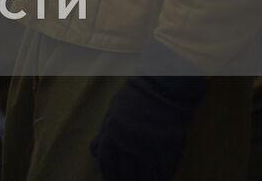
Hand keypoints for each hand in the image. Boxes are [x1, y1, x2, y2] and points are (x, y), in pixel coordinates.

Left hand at [91, 40, 207, 180]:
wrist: (163, 90)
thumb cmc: (135, 99)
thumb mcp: (112, 112)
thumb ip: (103, 134)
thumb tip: (94, 153)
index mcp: (112, 132)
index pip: (106, 161)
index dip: (108, 174)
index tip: (110, 179)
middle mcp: (128, 143)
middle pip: (123, 173)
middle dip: (123, 180)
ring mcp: (148, 149)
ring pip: (142, 178)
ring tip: (140, 180)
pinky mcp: (167, 152)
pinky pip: (162, 174)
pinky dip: (157, 179)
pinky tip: (155, 178)